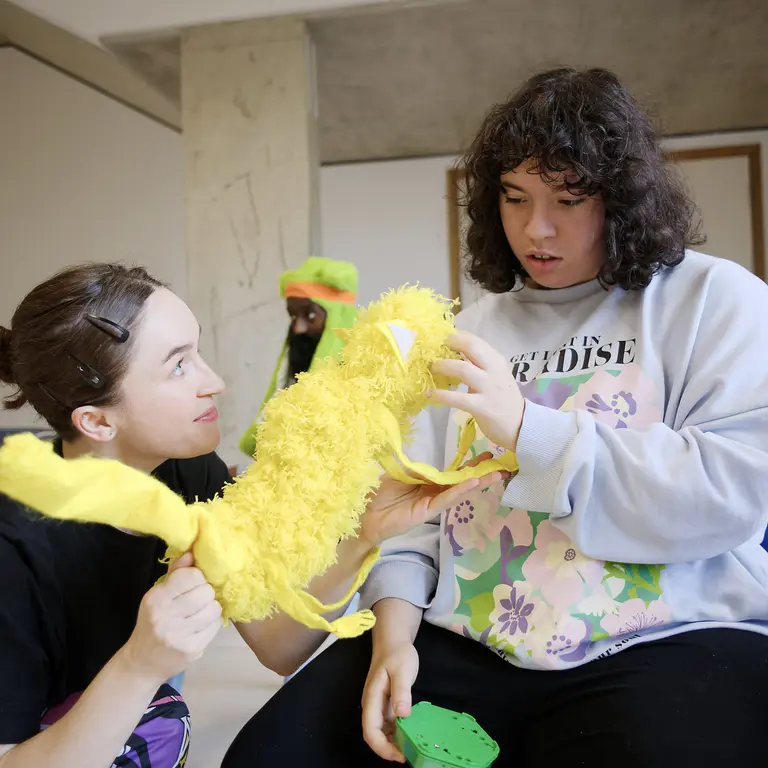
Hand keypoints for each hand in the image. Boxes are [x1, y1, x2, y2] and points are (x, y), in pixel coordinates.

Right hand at [122, 552, 222, 682]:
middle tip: (198, 602)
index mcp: (156, 597)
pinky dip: (212, 625)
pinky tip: (200, 628)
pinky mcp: (190, 649)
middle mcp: (164, 615)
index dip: (198, 578)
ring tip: (200, 614)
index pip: (191, 576)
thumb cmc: (153, 623)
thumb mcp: (158, 596)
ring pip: (214, 609)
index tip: (194, 585)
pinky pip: (215, 627)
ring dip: (211, 610)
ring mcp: (178, 634)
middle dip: (206, 594)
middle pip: (206, 592)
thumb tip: (192, 552)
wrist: (141, 663)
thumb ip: (176, 573)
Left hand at [359, 453, 503, 547]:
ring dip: (477, 482)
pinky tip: (472, 483)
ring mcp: (432, 503)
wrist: (365, 516)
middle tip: (501, 466)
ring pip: (458, 491)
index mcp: (429, 482)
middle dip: (481, 474)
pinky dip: (459, 491)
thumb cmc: (379, 495)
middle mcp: (434, 493)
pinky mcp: (427, 512)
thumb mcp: (400, 475)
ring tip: (495, 475)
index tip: (487, 456)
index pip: (453, 472)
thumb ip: (417, 469)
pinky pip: (446, 500)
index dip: (469, 465)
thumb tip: (431, 462)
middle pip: (461, 481)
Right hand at [362, 642, 418, 761]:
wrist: (394, 642)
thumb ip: (402, 692)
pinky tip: (410, 735)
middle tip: (408, 756)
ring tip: (411, 749)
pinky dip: (397, 734)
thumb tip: (402, 715)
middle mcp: (372, 705)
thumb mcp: (402, 670)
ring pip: (381, 732)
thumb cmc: (398, 654)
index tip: (399, 755)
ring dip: (393, 743)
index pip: (370, 729)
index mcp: (372, 698)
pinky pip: (388, 725)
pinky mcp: (386, 704)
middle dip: (388, 749)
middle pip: (373, 735)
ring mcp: (378, 706)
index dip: (382, 747)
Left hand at [429, 331, 525, 452]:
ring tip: (432, 368)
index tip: (441, 338)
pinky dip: (441, 395)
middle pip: (470, 346)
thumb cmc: (503, 400)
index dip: (455, 336)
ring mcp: (488, 388)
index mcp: (496, 360)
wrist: (521, 426)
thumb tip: (453, 355)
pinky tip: (430, 394)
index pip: (475, 340)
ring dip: (443, 366)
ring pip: (462, 369)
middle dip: (450, 343)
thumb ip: (478, 365)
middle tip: (433, 347)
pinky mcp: (481, 407)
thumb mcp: (495, 376)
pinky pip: (457, 398)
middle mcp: (493, 370)